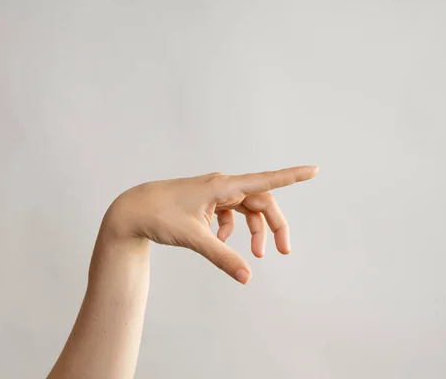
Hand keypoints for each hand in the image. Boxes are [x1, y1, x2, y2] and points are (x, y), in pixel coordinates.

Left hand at [101, 165, 317, 283]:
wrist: (131, 210)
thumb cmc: (159, 216)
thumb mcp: (194, 238)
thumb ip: (222, 257)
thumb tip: (247, 276)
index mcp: (223, 186)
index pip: (265, 180)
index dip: (292, 176)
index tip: (314, 170)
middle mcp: (222, 185)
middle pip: (260, 201)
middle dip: (274, 225)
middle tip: (282, 251)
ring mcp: (214, 193)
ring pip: (246, 209)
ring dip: (254, 230)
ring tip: (255, 255)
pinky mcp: (206, 201)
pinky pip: (229, 214)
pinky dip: (231, 230)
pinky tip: (221, 243)